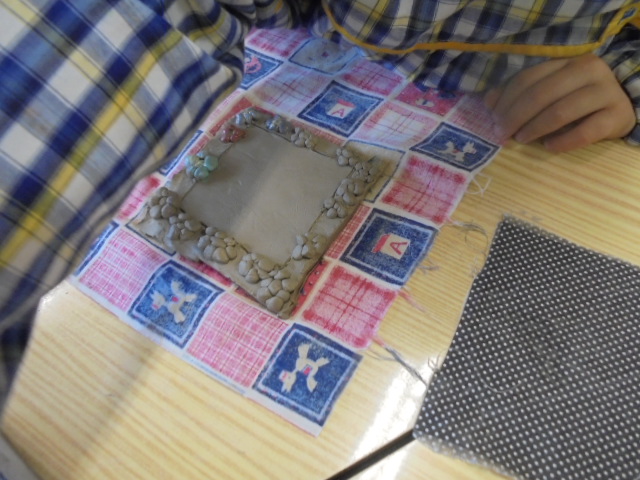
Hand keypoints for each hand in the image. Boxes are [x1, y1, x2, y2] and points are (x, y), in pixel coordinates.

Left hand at [484, 54, 635, 151]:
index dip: (506, 100)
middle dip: (515, 116)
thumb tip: (488, 102)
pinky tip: (548, 147)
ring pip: (561, 111)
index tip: (493, 120)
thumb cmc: (578, 100)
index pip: (528, 78)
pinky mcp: (617, 116)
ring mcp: (605, 93)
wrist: (622, 107)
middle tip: (502, 134)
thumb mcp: (549, 92)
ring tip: (521, 140)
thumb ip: (520, 94)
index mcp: (567, 62)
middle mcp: (588, 71)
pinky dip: (562, 142)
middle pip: (541, 94)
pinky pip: (585, 132)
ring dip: (535, 128)